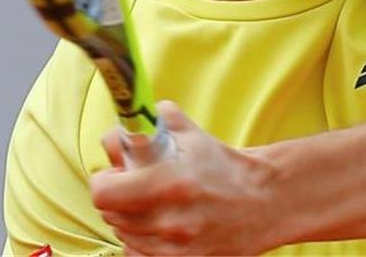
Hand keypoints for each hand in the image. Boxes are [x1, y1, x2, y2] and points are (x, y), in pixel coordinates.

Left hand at [90, 101, 279, 255]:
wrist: (262, 201)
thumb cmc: (223, 166)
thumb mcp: (189, 133)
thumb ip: (150, 122)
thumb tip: (118, 130)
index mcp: (170, 181)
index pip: (104, 192)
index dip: (103, 179)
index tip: (113, 172)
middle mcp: (170, 219)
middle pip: (111, 214)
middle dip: (116, 195)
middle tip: (131, 184)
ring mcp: (176, 247)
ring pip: (124, 234)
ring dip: (128, 218)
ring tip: (149, 202)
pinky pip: (139, 254)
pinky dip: (141, 240)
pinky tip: (156, 225)